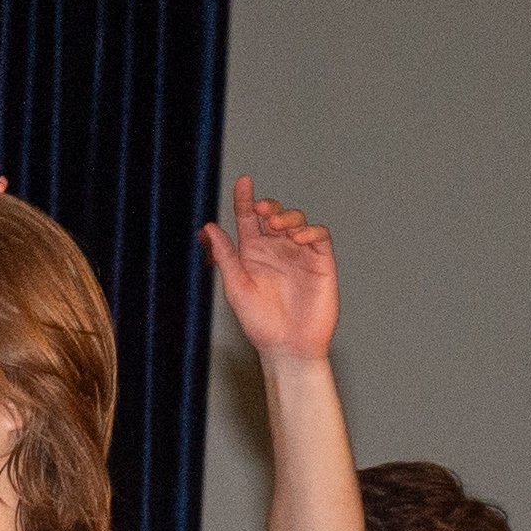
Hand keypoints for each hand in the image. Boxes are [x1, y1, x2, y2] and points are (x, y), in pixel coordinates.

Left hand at [199, 175, 336, 362]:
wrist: (288, 348)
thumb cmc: (260, 324)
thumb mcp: (236, 288)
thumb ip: (225, 256)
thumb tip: (208, 226)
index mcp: (252, 253)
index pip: (247, 218)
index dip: (245, 198)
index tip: (243, 182)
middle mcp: (276, 249)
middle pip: (274, 215)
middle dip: (269, 207)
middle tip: (261, 211)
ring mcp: (300, 254)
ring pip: (297, 221)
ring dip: (288, 217)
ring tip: (277, 226)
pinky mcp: (322, 263)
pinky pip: (320, 237)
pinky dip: (311, 231)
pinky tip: (299, 238)